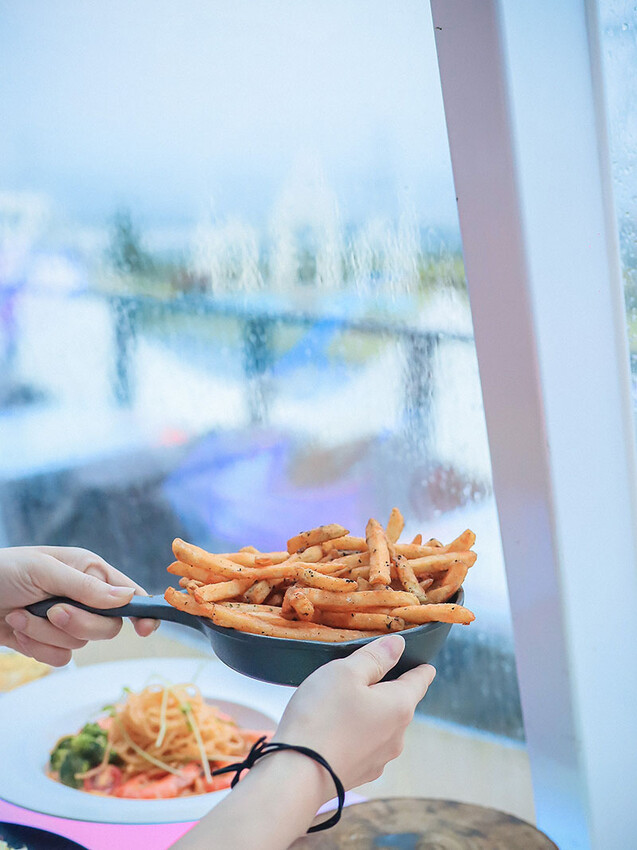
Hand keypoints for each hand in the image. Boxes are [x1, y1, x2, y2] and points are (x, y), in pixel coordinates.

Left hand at [0, 546, 157, 665]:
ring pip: (79, 644)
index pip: (128, 594)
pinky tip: (16, 628)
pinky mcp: (46, 642)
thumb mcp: (46, 570)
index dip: (142, 611)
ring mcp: (65, 622)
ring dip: (45, 633)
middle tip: (52, 611)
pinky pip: (58, 658)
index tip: (145, 629)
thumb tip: (128, 598)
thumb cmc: (4, 570)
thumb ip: (87, 587)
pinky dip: (35, 647)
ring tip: (20, 614)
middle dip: (78, 623)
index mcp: (90, 571)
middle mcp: (83, 597)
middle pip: (107, 627)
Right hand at [274, 633, 435, 798]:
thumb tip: (399, 645)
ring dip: (370, 712)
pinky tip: (336, 728)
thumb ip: (375, 656)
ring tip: (345, 702)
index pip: (419, 681)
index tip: (426, 665)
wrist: (296, 775)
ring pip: (382, 725)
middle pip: (399, 704)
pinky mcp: (360, 774)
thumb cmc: (321, 716)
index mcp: (399, 706)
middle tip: (368, 675)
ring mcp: (379, 758)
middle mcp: (397, 736)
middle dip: (387, 689)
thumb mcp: (345, 672)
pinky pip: (365, 744)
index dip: (420, 669)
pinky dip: (357, 732)